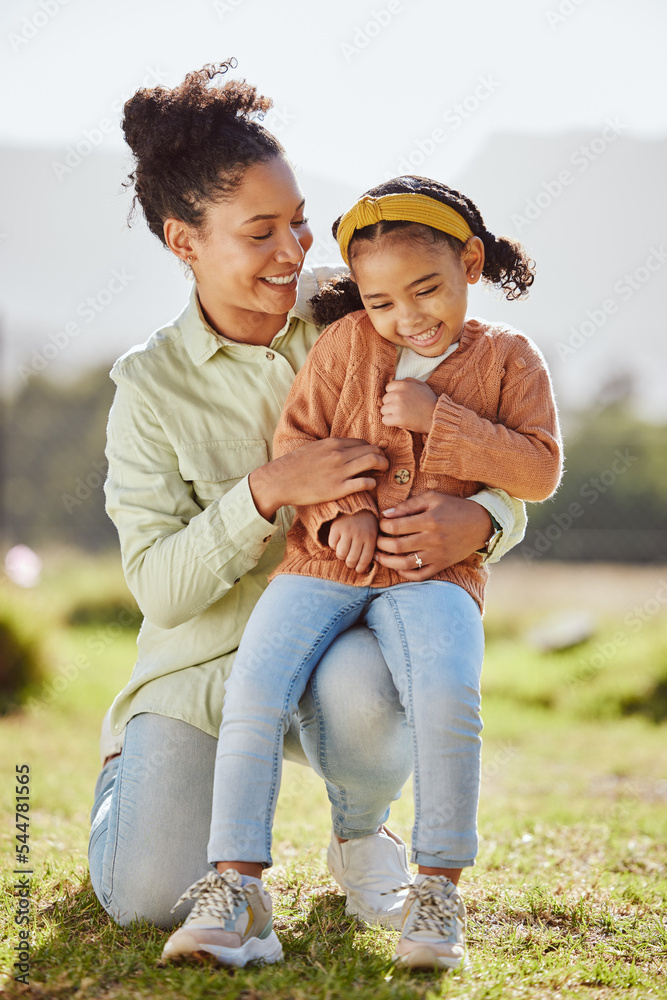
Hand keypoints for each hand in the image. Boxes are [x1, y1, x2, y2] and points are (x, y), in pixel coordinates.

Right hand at [249, 438, 387, 520]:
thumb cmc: (295, 466)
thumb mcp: (314, 448)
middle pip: (372, 449)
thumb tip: (343, 449)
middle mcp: (339, 455)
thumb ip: (330, 448)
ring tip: (383, 472)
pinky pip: (365, 483)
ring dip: (383, 466)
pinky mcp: (338, 488)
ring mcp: (340, 471)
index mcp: (333, 443)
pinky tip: (370, 485)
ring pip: (373, 461)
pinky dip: (372, 483)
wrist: (281, 480)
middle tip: (383, 464)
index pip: (363, 442)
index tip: (374, 456)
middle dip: (382, 456)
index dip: (372, 449)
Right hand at [328, 510, 378, 573]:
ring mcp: (347, 531)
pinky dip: (334, 546)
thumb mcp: (373, 535)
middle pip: (351, 560)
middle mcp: (359, 535)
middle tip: (350, 562)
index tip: (358, 570)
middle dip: (350, 564)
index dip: (360, 568)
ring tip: (344, 551)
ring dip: (341, 556)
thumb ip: (371, 551)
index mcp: (371, 538)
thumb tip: (365, 570)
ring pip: (341, 554)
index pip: (365, 560)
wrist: (357, 504)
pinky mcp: (336, 527)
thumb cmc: (367, 524)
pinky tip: (338, 541)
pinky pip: (332, 544)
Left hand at [374, 492, 492, 579]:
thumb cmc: (454, 507)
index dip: (383, 525)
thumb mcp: (433, 498)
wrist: (481, 524)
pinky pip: (420, 575)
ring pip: (405, 564)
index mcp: (430, 520)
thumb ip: (409, 505)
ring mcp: (437, 554)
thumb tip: (386, 514)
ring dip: (387, 562)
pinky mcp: (442, 565)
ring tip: (379, 556)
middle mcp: (433, 539)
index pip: (396, 526)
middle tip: (376, 540)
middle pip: (397, 546)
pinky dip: (405, 574)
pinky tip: (398, 567)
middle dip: (381, 544)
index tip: (381, 523)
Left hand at [380, 379, 437, 433]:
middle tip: (403, 409)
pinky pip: (385, 420)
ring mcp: (397, 407)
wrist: (437, 417)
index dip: (394, 394)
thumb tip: (400, 380)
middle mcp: (398, 394)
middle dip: (392, 404)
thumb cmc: (430, 401)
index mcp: (403, 385)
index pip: (388, 388)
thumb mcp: (422, 385)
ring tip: (402, 415)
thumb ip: (409, 381)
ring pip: (383, 410)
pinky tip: (399, 422)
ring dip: (391, 414)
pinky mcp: (398, 419)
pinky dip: (390, 422)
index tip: (401, 400)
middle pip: (385, 399)